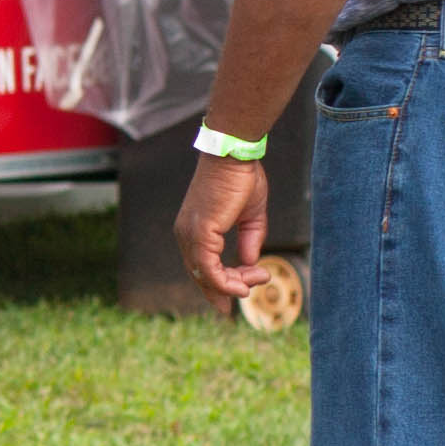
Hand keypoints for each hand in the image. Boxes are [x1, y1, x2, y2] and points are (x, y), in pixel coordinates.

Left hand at [177, 153, 271, 300]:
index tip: (246, 286)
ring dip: (233, 285)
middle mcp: (187, 234)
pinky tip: (244, 285)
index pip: (202, 266)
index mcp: (194, 230)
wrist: (235, 156)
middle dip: (226, 289)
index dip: (220, 283)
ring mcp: (191, 235)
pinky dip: (226, 282)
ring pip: (206, 276)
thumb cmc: (241, 179)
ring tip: (258, 280)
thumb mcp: (250, 216)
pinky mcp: (200, 233)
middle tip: (252, 288)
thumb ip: (250, 240)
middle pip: (202, 275)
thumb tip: (249, 262)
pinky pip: (209, 269)